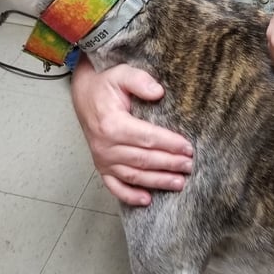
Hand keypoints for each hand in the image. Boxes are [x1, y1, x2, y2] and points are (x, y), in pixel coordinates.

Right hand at [70, 62, 193, 205]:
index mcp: (113, 124)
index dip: (169, 144)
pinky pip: (114, 186)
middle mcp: (106, 146)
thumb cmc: (105, 85)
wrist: (83, 95)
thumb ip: (140, 80)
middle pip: (144, 159)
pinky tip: (147, 200)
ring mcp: (102, 159)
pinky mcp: (101, 166)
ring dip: (157, 181)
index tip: (188, 147)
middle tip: (189, 166)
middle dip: (169, 164)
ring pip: (134, 175)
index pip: (147, 138)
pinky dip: (129, 196)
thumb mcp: (121, 73)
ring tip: (178, 183)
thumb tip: (158, 92)